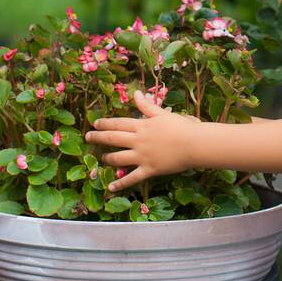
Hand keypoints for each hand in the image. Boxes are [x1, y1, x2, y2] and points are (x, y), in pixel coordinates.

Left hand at [84, 90, 199, 193]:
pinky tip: (110, 187)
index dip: (105, 123)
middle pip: (113, 138)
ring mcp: (142, 156)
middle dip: (98, 138)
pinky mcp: (149, 170)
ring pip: (118, 158)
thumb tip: (136, 93)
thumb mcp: (162, 113)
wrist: (194, 144)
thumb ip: (146, 105)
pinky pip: (132, 178)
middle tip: (88, 137)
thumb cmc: (181, 127)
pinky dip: (120, 183)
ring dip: (107, 158)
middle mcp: (138, 141)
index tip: (95, 123)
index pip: (118, 123)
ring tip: (101, 158)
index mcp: (142, 126)